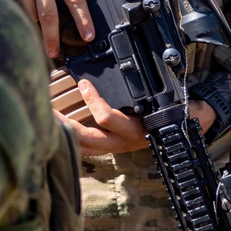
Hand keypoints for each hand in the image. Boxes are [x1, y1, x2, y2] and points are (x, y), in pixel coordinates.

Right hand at [0, 0, 93, 57]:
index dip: (83, 19)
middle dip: (52, 38)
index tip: (88, 35)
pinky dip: (12, 17)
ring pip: (28, 15)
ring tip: (24, 34)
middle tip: (54, 53)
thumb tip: (57, 4)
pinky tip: (9, 21)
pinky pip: (11, 9)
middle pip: (51, 15)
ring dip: (28, 27)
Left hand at [58, 80, 215, 156]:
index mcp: (136, 129)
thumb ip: (151, 94)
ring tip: (48, 118)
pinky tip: (59, 128)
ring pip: (83, 147)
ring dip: (63, 133)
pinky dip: (70, 138)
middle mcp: (123, 142)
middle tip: (48, 109)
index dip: (93, 101)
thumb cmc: (174, 113)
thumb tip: (138, 82)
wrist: (182, 131)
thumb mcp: (165, 102)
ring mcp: (114, 147)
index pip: (108, 118)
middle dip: (65, 125)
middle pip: (86, 139)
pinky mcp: (110, 147)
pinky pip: (86, 147)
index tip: (83, 82)